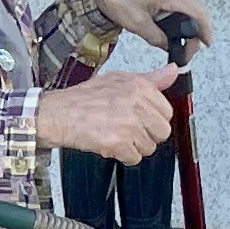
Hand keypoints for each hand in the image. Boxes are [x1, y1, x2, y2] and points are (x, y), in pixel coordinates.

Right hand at [38, 72, 173, 164]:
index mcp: (139, 86)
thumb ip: (149, 79)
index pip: (166, 112)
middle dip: (146, 135)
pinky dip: (122, 156)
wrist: (56, 114)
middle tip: (127, 129)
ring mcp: (128, 124)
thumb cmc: (83, 99)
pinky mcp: (118, 142)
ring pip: (149, 147)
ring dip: (133, 146)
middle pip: (162, 132)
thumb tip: (173, 71)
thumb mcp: (117, 80)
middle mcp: (136, 103)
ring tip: (115, 135)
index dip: (152, 119)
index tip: (140, 119)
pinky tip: (109, 144)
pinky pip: (134, 158)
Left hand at [89, 0, 209, 54]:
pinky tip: (172, 23)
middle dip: (193, 30)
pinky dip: (180, 12)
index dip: (205, 30)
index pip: (196, 12)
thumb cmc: (116, 2)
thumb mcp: (138, 26)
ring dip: (186, 21)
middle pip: (195, 10)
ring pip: (189, 5)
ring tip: (176, 37)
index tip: (206, 43)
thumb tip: (173, 47)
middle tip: (186, 48)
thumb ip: (159, 39)